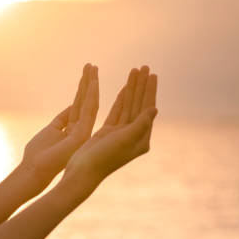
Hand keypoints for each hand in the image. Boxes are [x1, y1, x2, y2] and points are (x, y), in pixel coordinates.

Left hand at [20, 63, 98, 194]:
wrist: (36, 170)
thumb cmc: (39, 154)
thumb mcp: (51, 130)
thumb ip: (62, 118)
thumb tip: (72, 105)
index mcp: (74, 129)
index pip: (80, 105)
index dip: (83, 89)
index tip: (87, 73)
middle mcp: (82, 129)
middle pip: (86, 101)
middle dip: (89, 82)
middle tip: (92, 65)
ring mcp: (84, 132)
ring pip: (91, 103)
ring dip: (92, 84)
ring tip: (93, 67)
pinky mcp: (83, 134)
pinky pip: (89, 110)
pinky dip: (92, 94)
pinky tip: (93, 82)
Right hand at [63, 66, 157, 187]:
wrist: (83, 172)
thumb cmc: (104, 158)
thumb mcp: (125, 140)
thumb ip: (141, 124)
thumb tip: (155, 109)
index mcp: (142, 138)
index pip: (147, 108)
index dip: (149, 90)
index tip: (152, 74)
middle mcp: (134, 135)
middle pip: (139, 104)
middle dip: (142, 85)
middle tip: (144, 66)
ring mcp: (121, 133)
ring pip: (129, 105)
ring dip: (132, 88)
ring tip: (135, 70)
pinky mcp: (109, 132)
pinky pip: (118, 111)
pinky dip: (122, 98)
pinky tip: (126, 87)